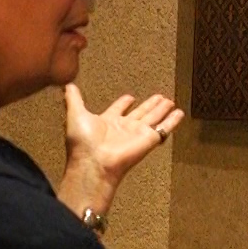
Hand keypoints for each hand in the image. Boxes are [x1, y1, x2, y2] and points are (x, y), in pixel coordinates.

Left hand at [57, 84, 184, 219]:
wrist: (94, 163)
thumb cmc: (83, 143)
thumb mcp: (75, 114)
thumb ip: (73, 99)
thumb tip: (67, 85)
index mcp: (107, 122)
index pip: (118, 110)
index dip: (123, 103)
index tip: (130, 97)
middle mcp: (124, 128)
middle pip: (140, 113)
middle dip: (149, 105)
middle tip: (159, 96)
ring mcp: (137, 134)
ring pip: (153, 118)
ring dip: (162, 110)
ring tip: (170, 101)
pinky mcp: (149, 140)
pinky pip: (164, 128)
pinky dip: (172, 121)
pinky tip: (180, 113)